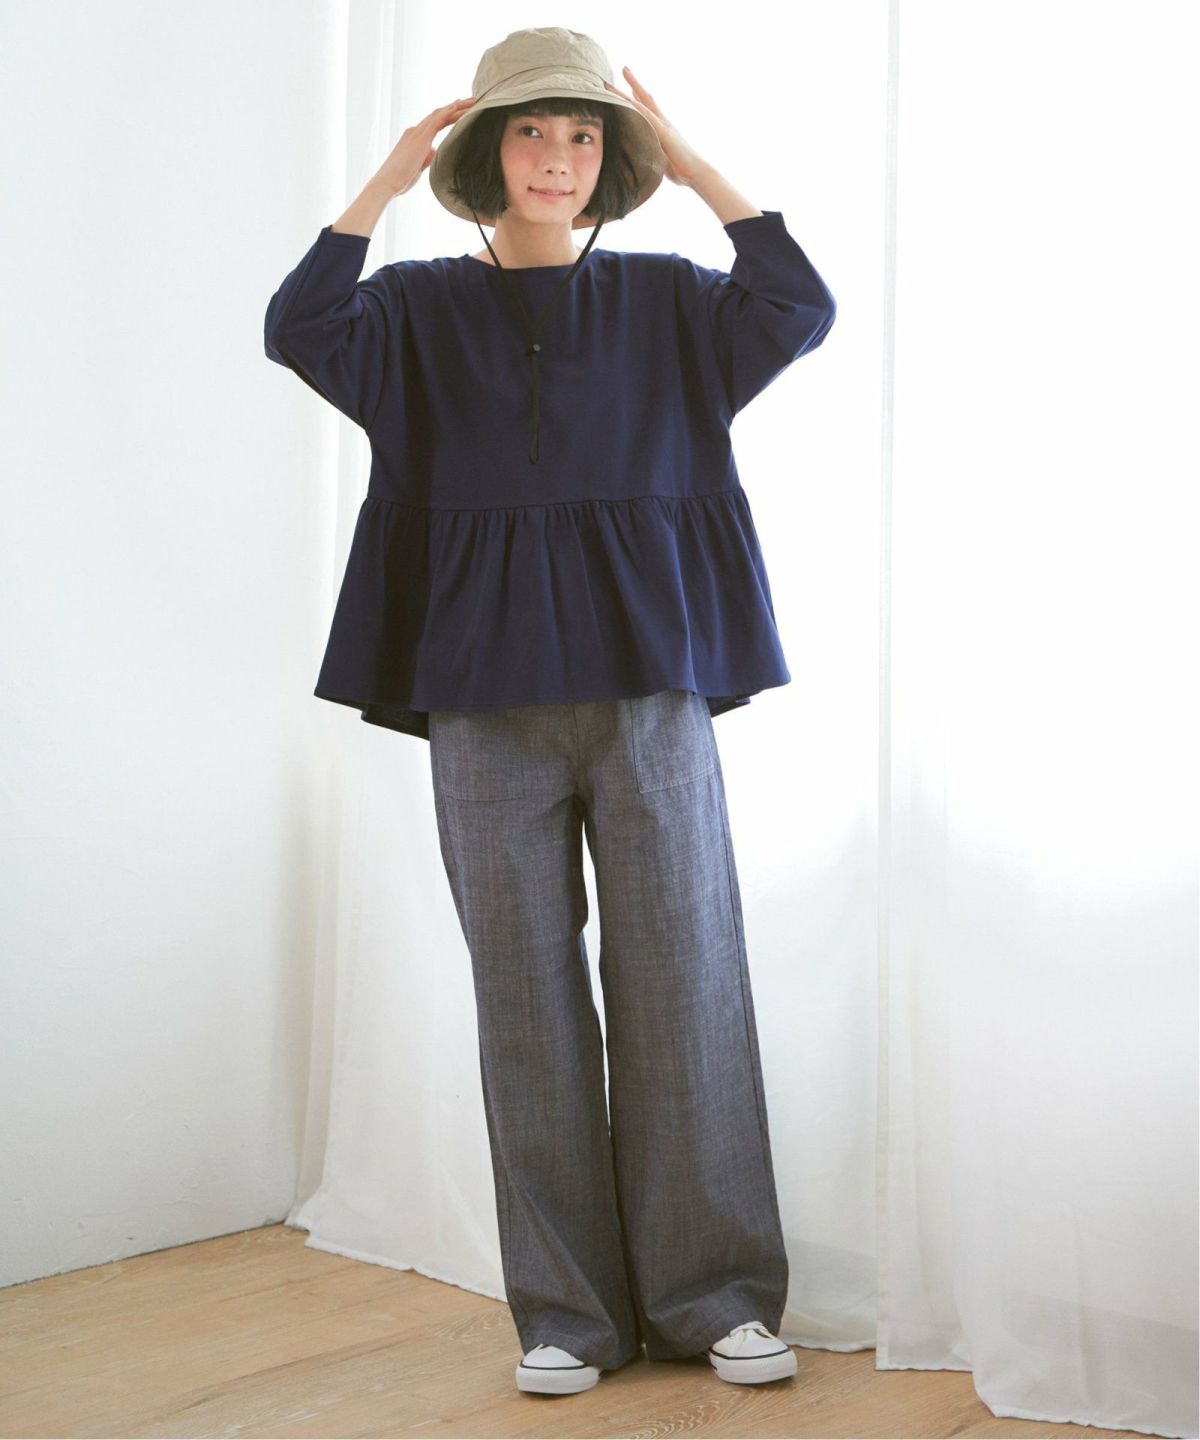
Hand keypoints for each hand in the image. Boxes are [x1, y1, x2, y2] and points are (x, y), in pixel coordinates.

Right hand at [375, 96, 478, 196]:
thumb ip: (426, 157)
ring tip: (474, 101)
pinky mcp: (420, 138)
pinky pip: (437, 120)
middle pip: (439, 114)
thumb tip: (434, 152)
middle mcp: (415, 131)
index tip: (462, 110)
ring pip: (440, 114)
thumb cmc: (400, 179)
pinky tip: (459, 106)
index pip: (434, 122)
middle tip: (474, 101)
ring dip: (458, 106)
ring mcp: (417, 132)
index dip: (449, 115)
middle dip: (457, 107)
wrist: (387, 182)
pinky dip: (448, 112)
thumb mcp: (417, 167)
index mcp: (414, 137)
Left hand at [603, 67, 706, 185]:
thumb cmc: (680, 171)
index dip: (637, 97)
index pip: (647, 109)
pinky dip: (637, 105)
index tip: (628, 87)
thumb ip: (653, 153)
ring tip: (624, 71)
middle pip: (645, 98)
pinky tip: (628, 96)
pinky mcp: (664, 132)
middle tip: (624, 68)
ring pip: (644, 102)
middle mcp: (662, 122)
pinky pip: (647, 115)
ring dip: (632, 87)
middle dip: (634, 84)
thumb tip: (642, 156)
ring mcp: (663, 125)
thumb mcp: (661, 159)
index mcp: (661, 129)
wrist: (696, 172)